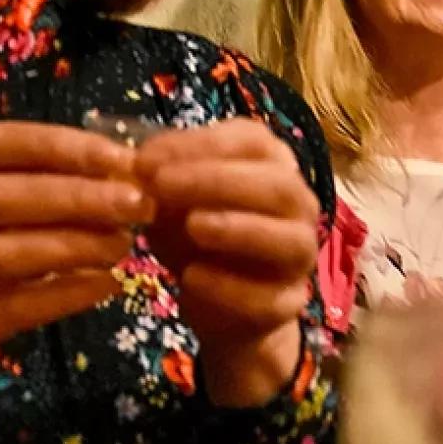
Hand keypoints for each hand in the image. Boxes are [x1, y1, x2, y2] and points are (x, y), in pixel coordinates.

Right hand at [0, 123, 145, 443]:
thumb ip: (12, 198)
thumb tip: (111, 173)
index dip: (59, 146)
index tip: (121, 158)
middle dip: (77, 194)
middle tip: (137, 203)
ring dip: (74, 243)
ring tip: (124, 243)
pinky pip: (5, 310)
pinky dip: (62, 294)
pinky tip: (105, 285)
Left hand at [134, 119, 320, 405]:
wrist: (219, 302)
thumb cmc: (198, 236)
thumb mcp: (174, 202)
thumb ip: (164, 181)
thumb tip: (141, 164)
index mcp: (274, 166)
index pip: (254, 141)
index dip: (202, 144)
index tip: (148, 157)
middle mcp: (299, 206)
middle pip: (278, 185)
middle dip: (218, 180)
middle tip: (162, 185)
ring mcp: (301, 256)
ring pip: (289, 239)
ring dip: (239, 228)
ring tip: (192, 226)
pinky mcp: (290, 302)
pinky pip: (269, 297)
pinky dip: (229, 286)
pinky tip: (190, 278)